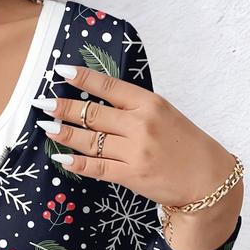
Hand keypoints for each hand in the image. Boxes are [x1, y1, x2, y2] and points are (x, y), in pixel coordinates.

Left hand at [39, 63, 242, 249]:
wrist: (207, 178)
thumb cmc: (184, 144)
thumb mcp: (165, 114)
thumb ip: (134, 108)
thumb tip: (98, 102)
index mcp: (149, 103)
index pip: (109, 87)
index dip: (82, 78)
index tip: (61, 71)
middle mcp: (141, 124)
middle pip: (93, 113)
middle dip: (63, 107)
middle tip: (42, 102)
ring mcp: (135, 151)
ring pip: (91, 140)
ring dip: (64, 133)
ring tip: (46, 127)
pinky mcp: (131, 175)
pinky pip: (97, 167)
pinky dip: (76, 163)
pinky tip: (61, 157)